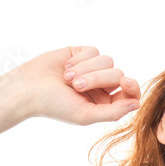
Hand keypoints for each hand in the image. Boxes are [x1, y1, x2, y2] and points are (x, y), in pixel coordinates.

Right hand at [18, 46, 140, 124]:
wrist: (28, 87)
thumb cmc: (55, 105)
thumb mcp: (85, 114)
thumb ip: (112, 112)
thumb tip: (136, 104)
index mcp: (105, 103)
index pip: (130, 94)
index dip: (132, 87)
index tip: (125, 82)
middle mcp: (101, 86)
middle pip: (117, 75)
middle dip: (97, 78)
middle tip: (76, 86)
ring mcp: (92, 69)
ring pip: (107, 61)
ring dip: (86, 69)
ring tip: (68, 78)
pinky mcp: (81, 54)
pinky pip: (93, 50)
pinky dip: (80, 59)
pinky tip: (66, 67)